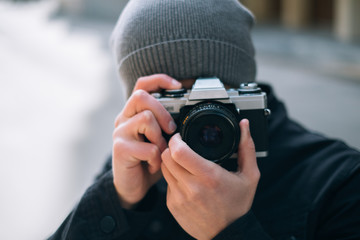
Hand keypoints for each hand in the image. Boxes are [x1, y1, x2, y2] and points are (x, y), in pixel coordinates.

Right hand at [112, 74, 181, 208]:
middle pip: (142, 97)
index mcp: (133, 112)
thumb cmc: (149, 159)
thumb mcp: (160, 138)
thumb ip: (166, 123)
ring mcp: (120, 133)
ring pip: (146, 119)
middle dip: (163, 111)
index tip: (178, 85)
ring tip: (160, 152)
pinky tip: (153, 165)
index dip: (159, 80)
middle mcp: (123, 118)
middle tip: (171, 129)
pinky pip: (148, 147)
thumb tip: (188, 110)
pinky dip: (156, 159)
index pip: (142, 85)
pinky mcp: (120, 149)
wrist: (132, 186)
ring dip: (160, 138)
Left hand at [161, 119, 259, 239]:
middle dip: (171, 147)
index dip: (176, 139)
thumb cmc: (238, 205)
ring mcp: (179, 197)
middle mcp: (192, 187)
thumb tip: (244, 125)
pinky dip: (172, 177)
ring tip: (182, 161)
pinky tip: (185, 178)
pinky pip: (166, 183)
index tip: (181, 136)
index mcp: (209, 177)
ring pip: (163, 168)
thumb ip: (247, 148)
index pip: (179, 151)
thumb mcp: (250, 176)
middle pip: (167, 157)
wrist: (227, 234)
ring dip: (170, 161)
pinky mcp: (172, 205)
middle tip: (180, 146)